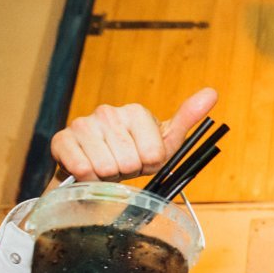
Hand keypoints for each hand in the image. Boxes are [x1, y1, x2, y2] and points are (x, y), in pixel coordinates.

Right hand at [51, 88, 218, 181]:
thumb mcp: (165, 142)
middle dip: (129, 173)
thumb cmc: (133, 156)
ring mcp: (82, 124)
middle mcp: (108, 112)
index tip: (142, 161)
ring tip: (106, 169)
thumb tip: (212, 93)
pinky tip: (88, 171)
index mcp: (135, 112)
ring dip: (108, 178)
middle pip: (131, 163)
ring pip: (107, 168)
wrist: (95, 170)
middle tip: (122, 167)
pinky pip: (83, 169)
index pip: (154, 156)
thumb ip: (187, 117)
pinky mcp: (61, 140)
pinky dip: (88, 179)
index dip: (149, 166)